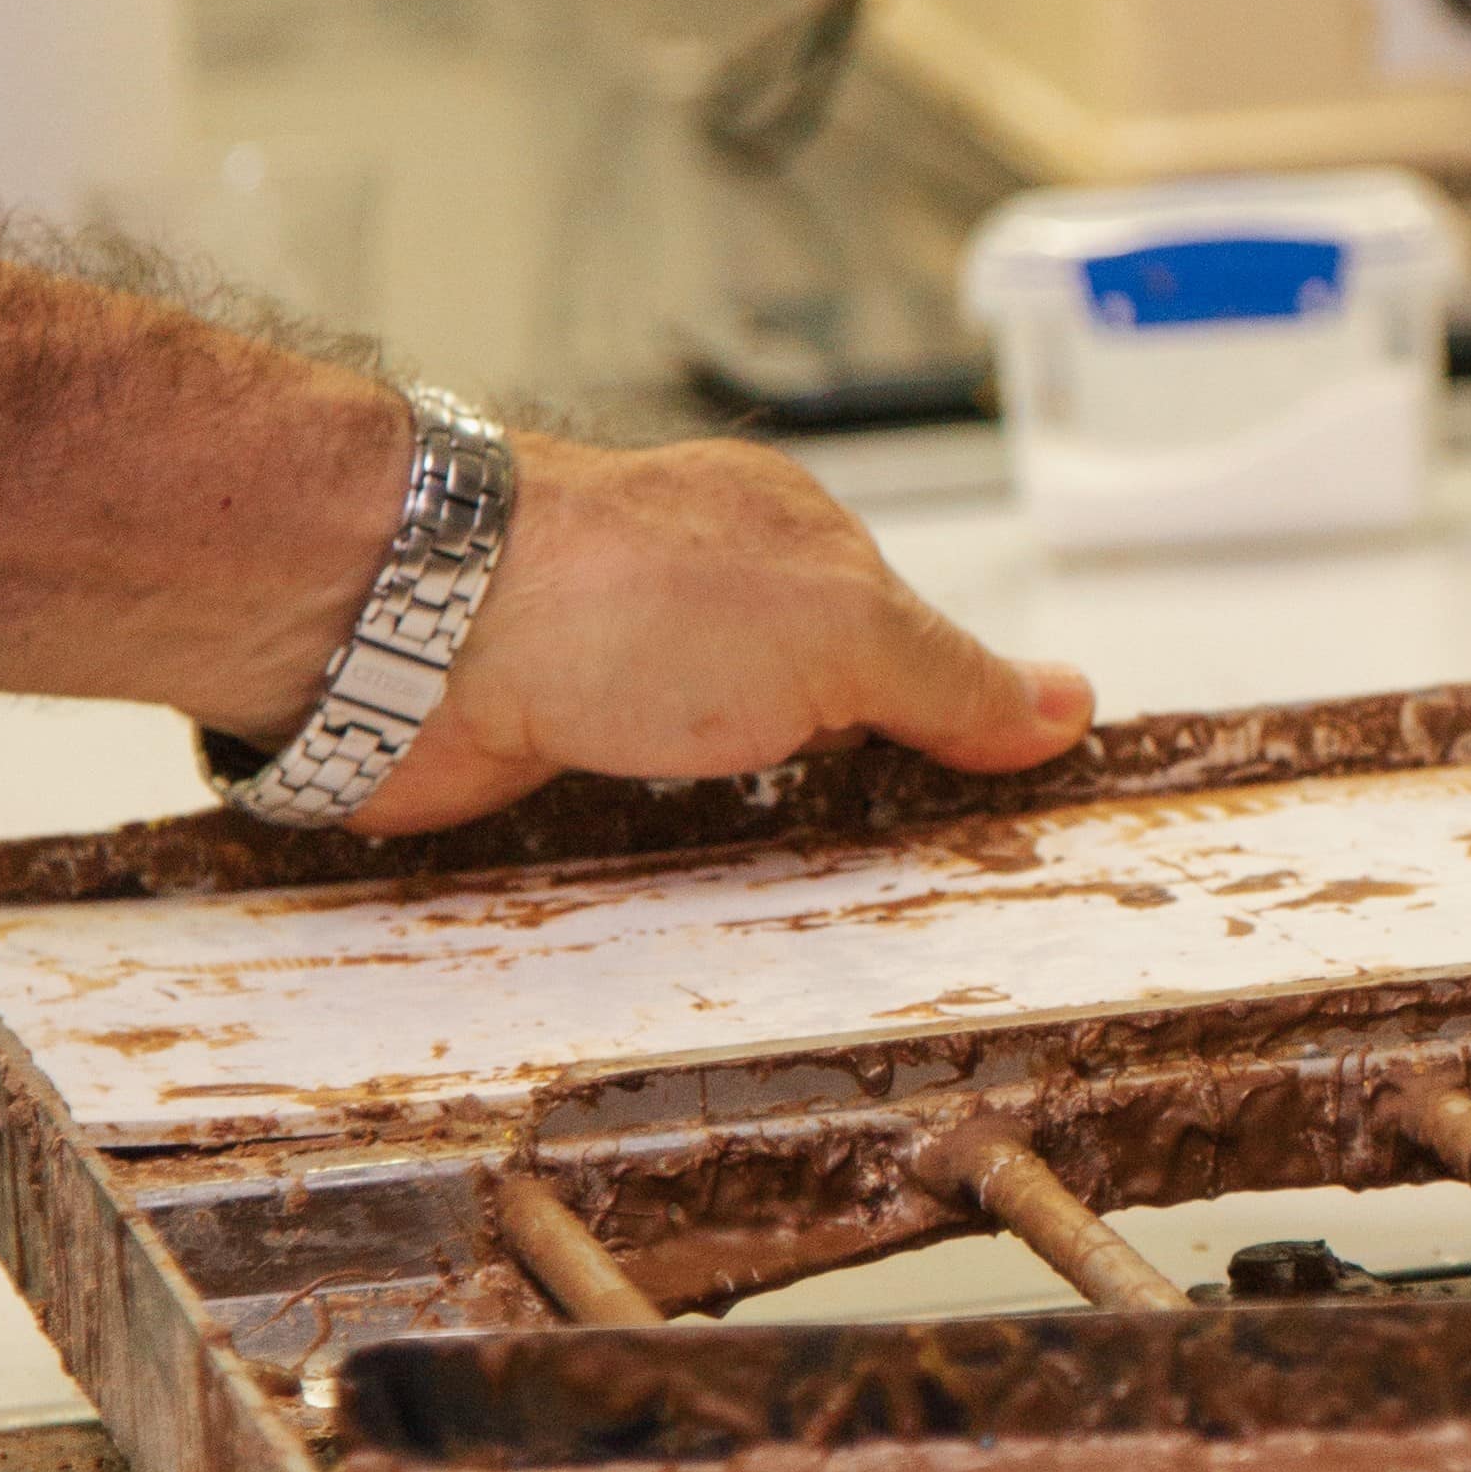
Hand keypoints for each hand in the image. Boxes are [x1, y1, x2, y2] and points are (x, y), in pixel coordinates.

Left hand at [353, 438, 1094, 831]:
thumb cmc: (616, 594)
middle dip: (865, 800)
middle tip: (923, 892)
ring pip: (726, 784)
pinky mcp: (539, 748)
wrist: (405, 628)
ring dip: (761, 847)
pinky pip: (630, 830)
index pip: (915, 648)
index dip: (963, 732)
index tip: (1013, 818)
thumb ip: (953, 679)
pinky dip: (663, 870)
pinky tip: (690, 903)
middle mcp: (706, 607)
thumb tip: (1065, 703)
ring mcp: (619, 676)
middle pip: (822, 720)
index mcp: (795, 547)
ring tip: (817, 924)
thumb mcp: (846, 634)